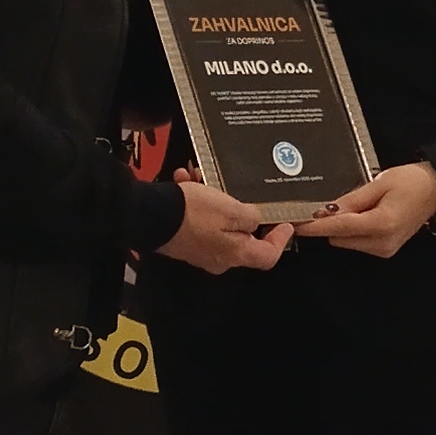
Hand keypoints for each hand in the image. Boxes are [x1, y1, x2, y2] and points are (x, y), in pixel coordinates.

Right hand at [156, 181, 289, 274]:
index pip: (269, 256)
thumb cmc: (195, 213)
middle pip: (244, 237)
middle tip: (241, 190)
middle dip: (243, 210)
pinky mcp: (184, 240)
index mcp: (236, 254)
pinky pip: (197, 220)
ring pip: (218, 223)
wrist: (149, 216)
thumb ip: (251, 217)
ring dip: (215, 198)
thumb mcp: (231, 209)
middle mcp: (220, 258)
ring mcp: (200, 250)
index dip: (281, 239)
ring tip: (203, 177)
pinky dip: (195, 200)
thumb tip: (256, 222)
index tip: (286, 221)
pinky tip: (187, 179)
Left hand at [307, 163, 435, 258]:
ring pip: (346, 241)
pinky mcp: (385, 250)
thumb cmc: (411, 181)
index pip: (339, 227)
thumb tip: (323, 211)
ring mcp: (385, 250)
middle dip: (330, 223)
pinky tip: (363, 214)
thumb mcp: (379, 183)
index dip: (315, 225)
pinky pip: (357, 242)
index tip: (296, 222)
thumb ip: (351, 200)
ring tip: (358, 204)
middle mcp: (382, 243)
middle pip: (339, 237)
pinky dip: (353, 230)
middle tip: (331, 202)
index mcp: (382, 224)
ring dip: (342, 226)